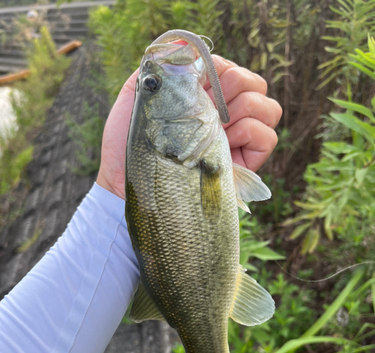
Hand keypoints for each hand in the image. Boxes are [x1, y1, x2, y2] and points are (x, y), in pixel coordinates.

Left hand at [96, 56, 281, 199]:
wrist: (131, 182)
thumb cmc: (131, 141)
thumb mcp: (137, 94)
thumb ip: (163, 64)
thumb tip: (187, 42)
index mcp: (202, 97)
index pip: (229, 68)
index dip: (218, 70)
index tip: (197, 85)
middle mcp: (224, 115)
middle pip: (255, 83)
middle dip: (232, 87)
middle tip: (205, 108)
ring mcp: (237, 138)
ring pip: (269, 107)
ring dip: (243, 109)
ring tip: (215, 128)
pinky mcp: (246, 161)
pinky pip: (269, 136)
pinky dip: (250, 132)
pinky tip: (226, 143)